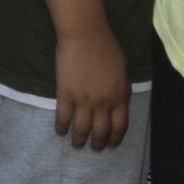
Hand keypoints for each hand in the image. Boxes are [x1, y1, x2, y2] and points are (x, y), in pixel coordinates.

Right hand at [54, 21, 129, 150]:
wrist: (86, 35)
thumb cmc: (107, 47)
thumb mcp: (123, 70)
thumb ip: (121, 89)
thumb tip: (118, 103)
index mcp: (120, 96)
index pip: (120, 126)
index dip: (115, 138)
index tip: (112, 144)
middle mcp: (103, 103)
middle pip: (101, 132)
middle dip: (98, 144)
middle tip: (94, 148)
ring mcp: (83, 101)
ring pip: (81, 130)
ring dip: (79, 141)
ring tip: (77, 145)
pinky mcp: (65, 96)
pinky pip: (63, 119)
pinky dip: (61, 128)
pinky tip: (61, 132)